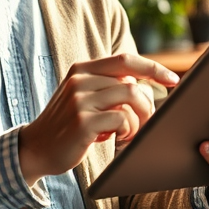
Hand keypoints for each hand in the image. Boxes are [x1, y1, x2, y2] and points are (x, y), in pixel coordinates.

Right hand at [19, 53, 179, 185]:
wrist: (36, 148)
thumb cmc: (68, 125)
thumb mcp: (83, 97)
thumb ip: (108, 87)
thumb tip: (147, 87)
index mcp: (82, 69)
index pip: (125, 60)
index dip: (152, 68)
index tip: (173, 80)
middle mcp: (80, 80)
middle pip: (132, 84)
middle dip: (147, 106)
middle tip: (146, 123)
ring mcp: (79, 100)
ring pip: (130, 99)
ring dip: (138, 120)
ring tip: (129, 133)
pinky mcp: (82, 122)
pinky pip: (122, 120)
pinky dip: (128, 131)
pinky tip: (117, 139)